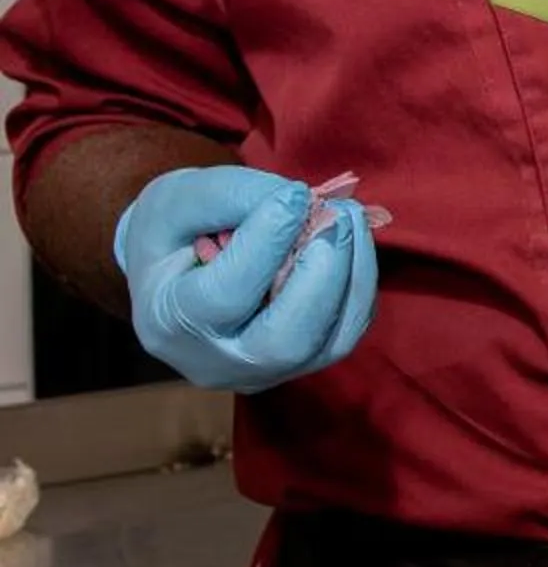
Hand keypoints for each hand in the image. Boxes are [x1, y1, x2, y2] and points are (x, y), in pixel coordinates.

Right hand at [114, 165, 377, 393]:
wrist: (174, 274)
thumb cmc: (169, 233)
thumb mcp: (176, 200)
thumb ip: (230, 195)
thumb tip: (300, 202)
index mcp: (169, 326)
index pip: (226, 296)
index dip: (267, 244)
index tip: (294, 195)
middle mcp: (219, 364)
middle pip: (285, 343)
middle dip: (323, 275)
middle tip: (336, 215)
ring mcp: (268, 371)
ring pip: (331, 341)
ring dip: (352, 273)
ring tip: (348, 215)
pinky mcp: (306, 360)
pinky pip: (348, 328)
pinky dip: (359, 280)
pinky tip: (350, 237)